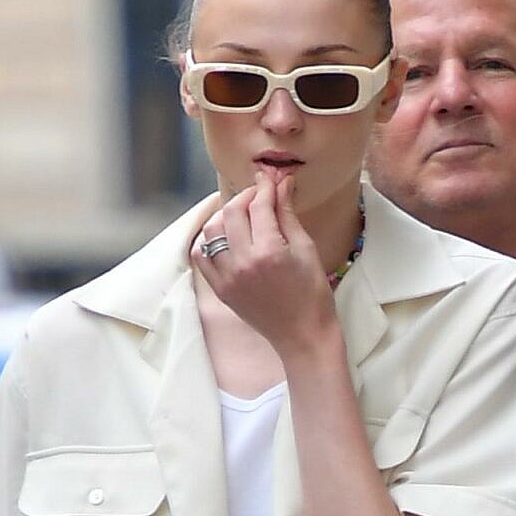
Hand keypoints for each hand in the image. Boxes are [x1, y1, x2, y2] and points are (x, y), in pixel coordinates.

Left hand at [192, 171, 335, 355]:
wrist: (303, 336)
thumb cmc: (313, 295)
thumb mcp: (306, 249)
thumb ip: (287, 214)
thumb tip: (281, 183)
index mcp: (269, 253)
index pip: (260, 205)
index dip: (265, 187)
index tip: (269, 179)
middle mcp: (243, 263)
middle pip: (232, 212)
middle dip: (245, 196)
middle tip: (258, 195)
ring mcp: (228, 278)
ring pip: (212, 230)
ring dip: (225, 215)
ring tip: (241, 216)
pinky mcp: (220, 289)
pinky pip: (202, 255)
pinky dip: (208, 241)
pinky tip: (225, 237)